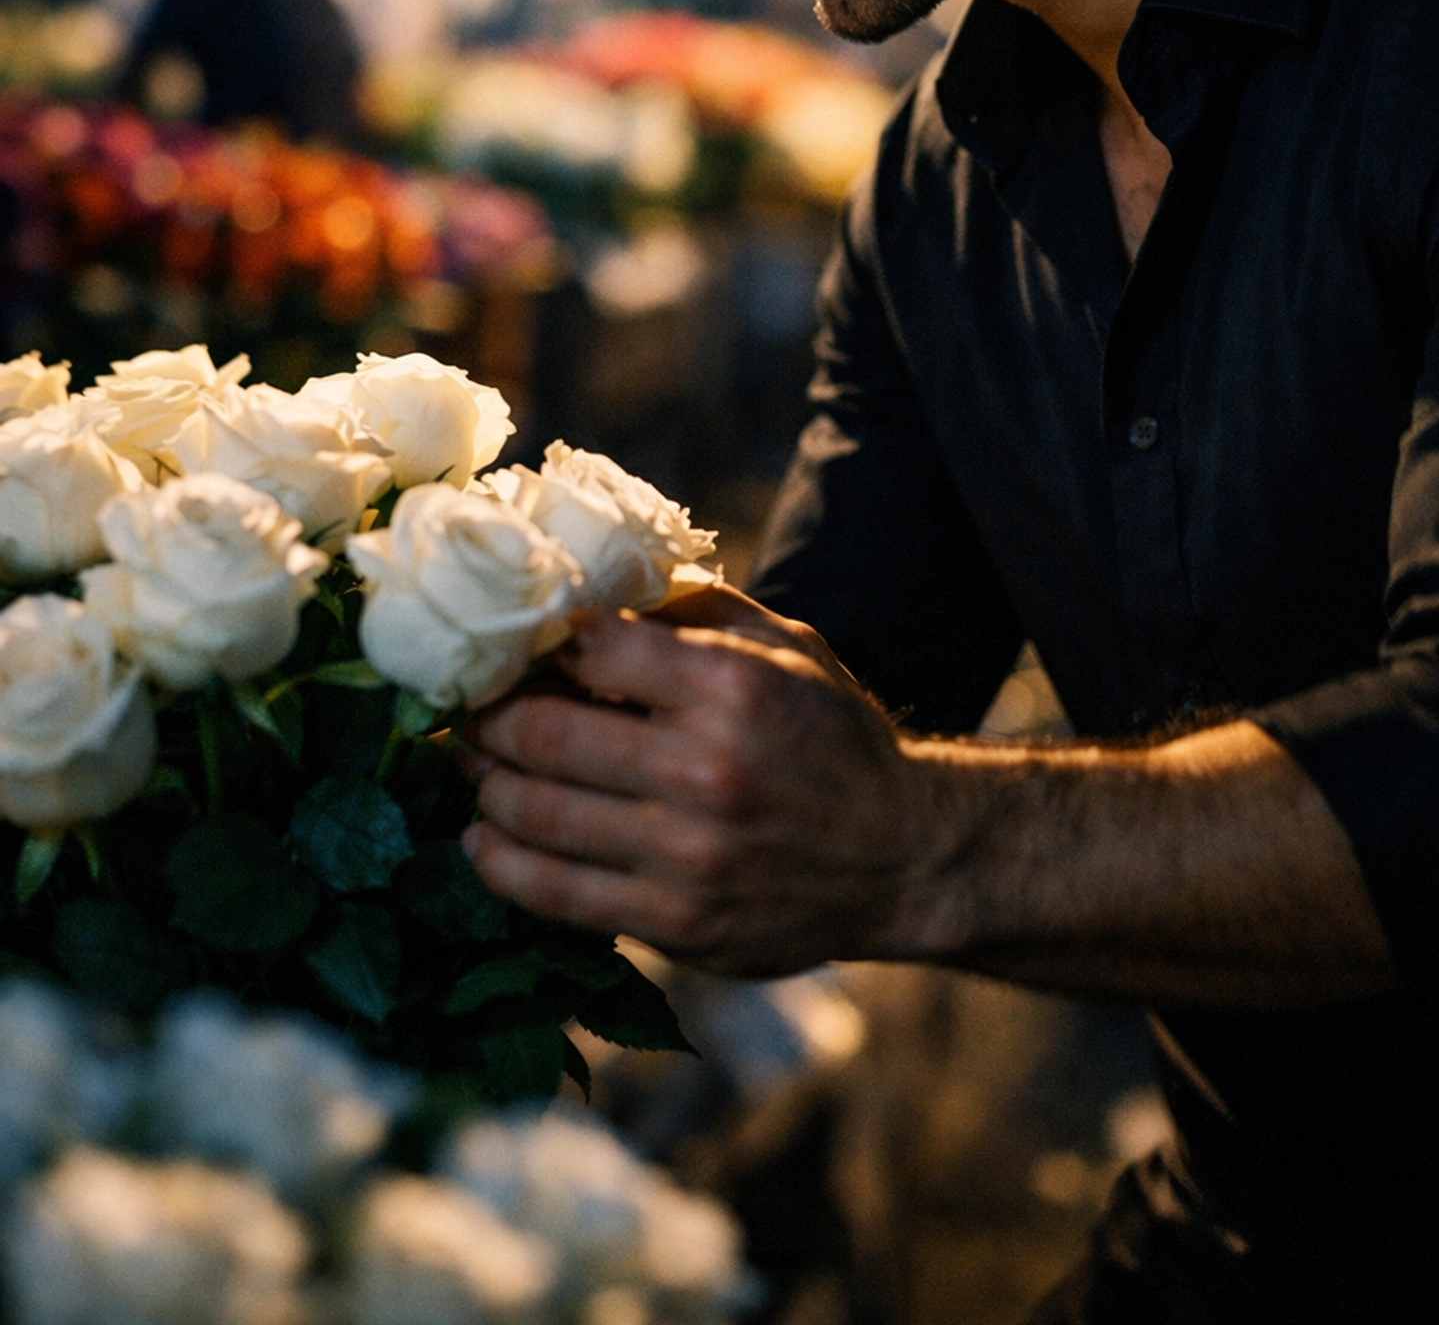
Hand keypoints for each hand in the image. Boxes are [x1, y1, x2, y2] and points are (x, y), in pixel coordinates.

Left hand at [462, 599, 937, 977]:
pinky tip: (484, 838)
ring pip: (532, 814)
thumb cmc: (834, 737)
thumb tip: (594, 586)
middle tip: (464, 705)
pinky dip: (500, 863)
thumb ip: (694, 609)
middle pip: (541, 733)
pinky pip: (555, 895)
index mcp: (729, 686)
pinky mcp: (675, 923)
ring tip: (472, 764)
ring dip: (482, 784)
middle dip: (484, 714)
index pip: (588, 647)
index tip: (508, 642)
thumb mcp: (787, 646)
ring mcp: (686, 856)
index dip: (532, 640)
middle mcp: (704, 770)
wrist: (904, 856)